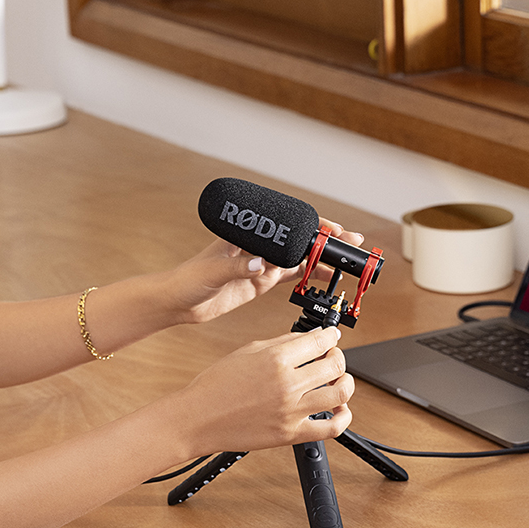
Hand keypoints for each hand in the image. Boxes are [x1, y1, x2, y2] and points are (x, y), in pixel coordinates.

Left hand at [167, 218, 364, 324]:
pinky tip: (327, 278)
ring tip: (347, 262)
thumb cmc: (187, 279)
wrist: (177, 301)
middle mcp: (258, 246)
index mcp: (248, 235)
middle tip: (352, 243)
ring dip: (322, 259)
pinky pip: (291, 276)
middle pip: (298, 240)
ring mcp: (261, 263)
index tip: (331, 231)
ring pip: (300, 258)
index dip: (312, 227)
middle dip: (326, 240)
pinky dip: (310, 277)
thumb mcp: (211, 271)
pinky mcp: (260, 281)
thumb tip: (258, 264)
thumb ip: (235, 267)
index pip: (286, 225)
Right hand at [174, 326, 354, 453]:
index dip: (331, 335)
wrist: (198, 418)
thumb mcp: (248, 351)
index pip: (319, 341)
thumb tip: (308, 338)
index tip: (332, 335)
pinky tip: (339, 408)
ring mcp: (291, 411)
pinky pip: (331, 428)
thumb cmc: (216, 384)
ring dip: (345, 383)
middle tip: (332, 355)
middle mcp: (287, 384)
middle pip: (334, 365)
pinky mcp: (290, 434)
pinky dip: (343, 417)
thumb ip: (282, 343)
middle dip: (338, 356)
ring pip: (340, 394)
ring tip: (339, 380)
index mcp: (275, 359)